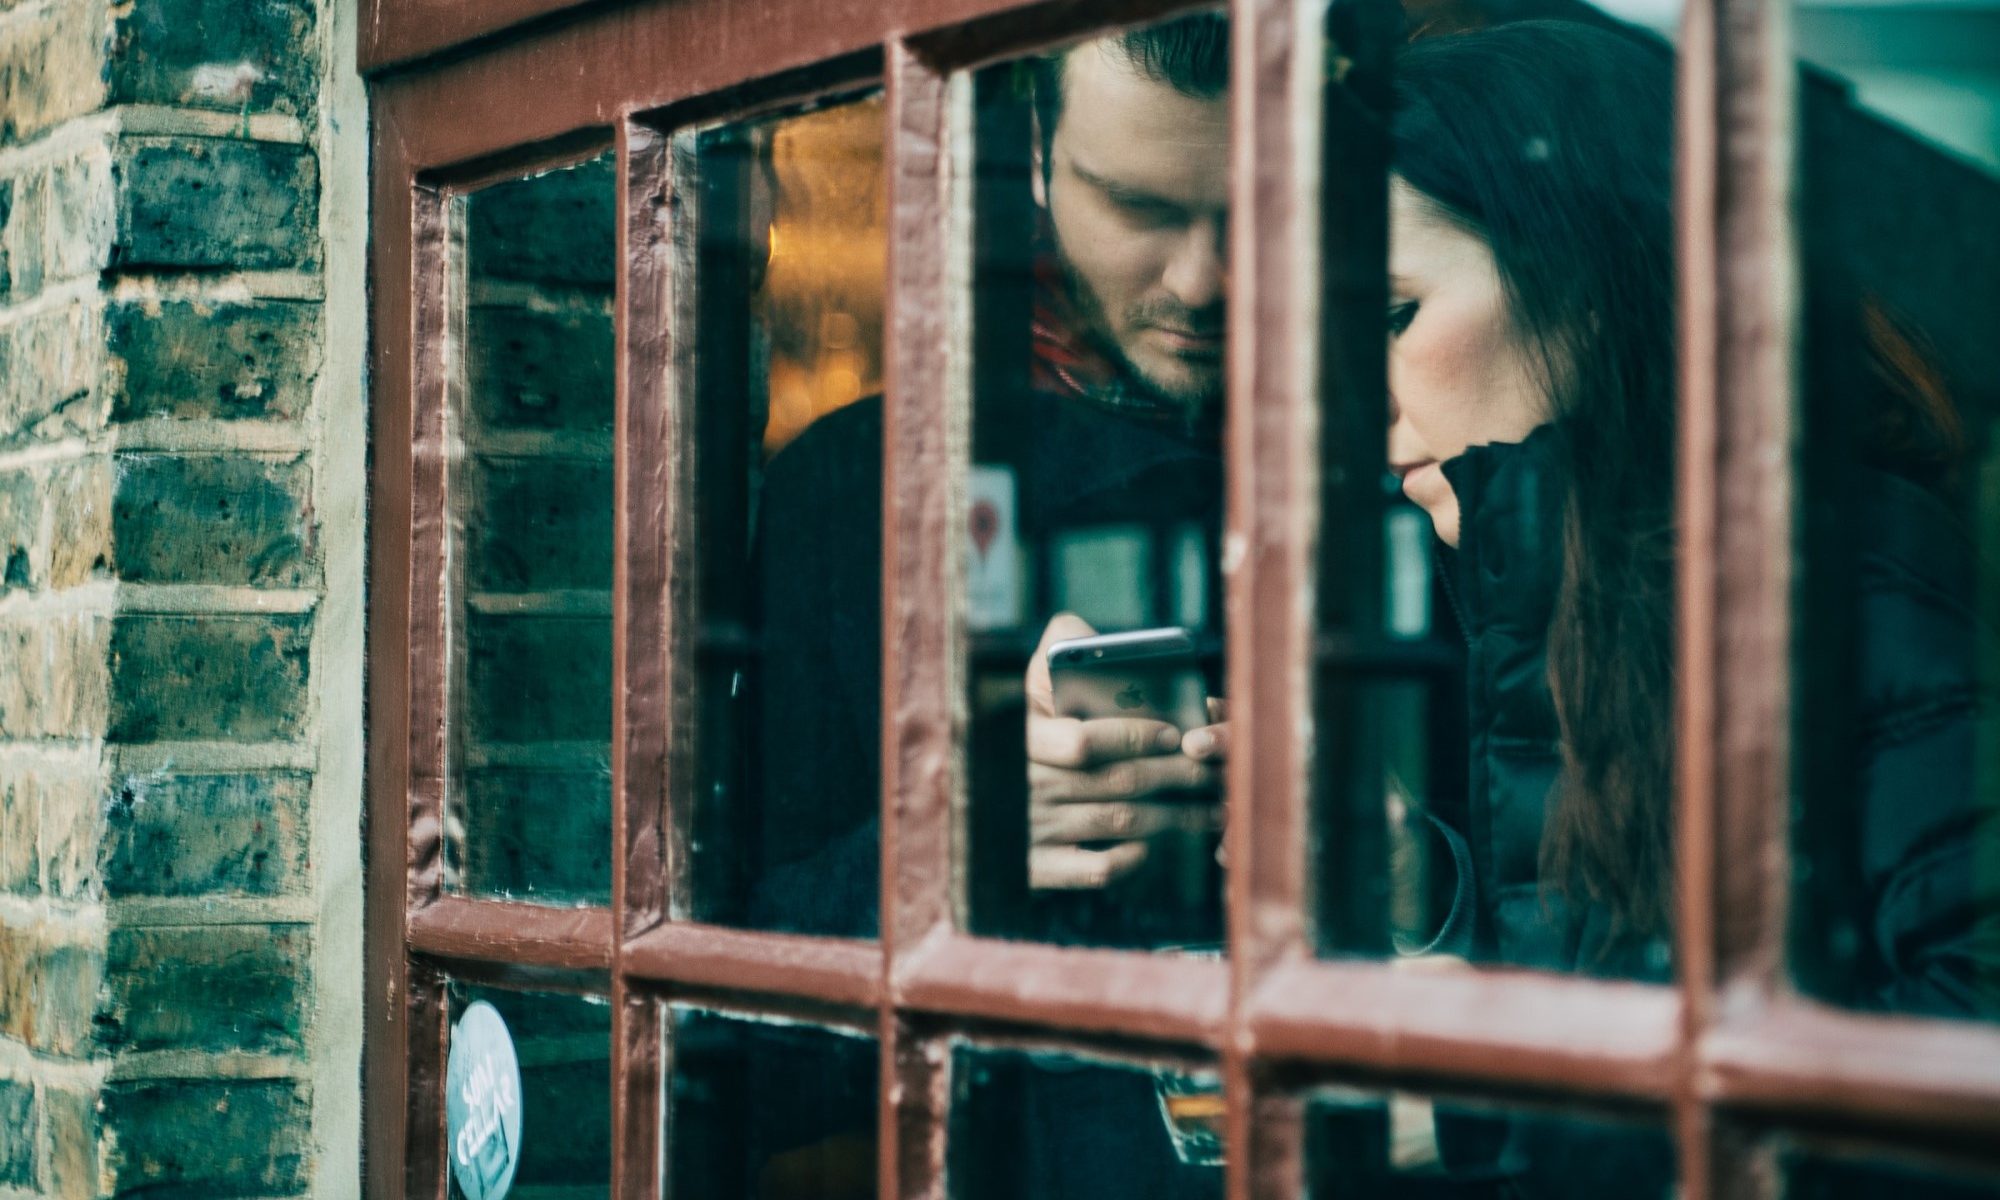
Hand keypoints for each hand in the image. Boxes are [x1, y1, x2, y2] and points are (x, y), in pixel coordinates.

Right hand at [1025, 614, 1220, 889]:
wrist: (983, 795)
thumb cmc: (1030, 723)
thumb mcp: (1034, 678)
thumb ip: (1058, 644)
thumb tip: (1078, 634)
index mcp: (1026, 737)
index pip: (1082, 743)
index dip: (1133, 737)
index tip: (1173, 732)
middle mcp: (1027, 786)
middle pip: (1117, 783)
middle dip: (1176, 776)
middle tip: (1213, 770)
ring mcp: (1033, 830)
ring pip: (1118, 822)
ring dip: (1173, 817)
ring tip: (1210, 807)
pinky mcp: (1038, 868)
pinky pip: (1094, 869)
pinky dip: (1129, 859)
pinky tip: (1149, 845)